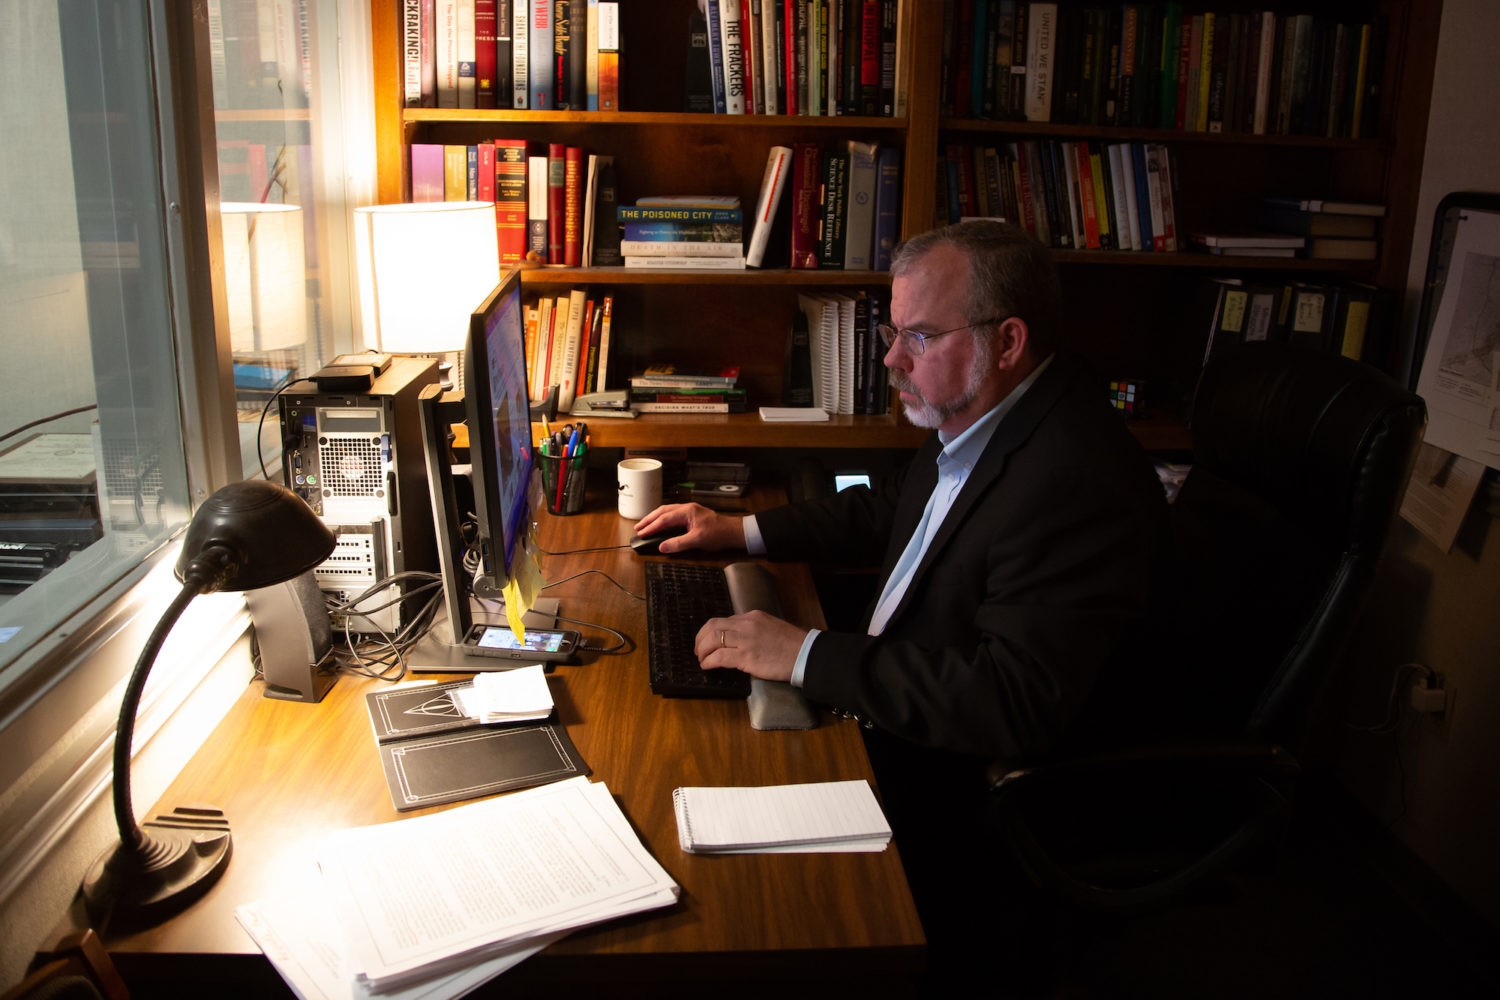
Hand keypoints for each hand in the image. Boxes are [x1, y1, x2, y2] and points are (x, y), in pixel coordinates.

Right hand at [634, 503, 745, 554]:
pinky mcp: (693, 516)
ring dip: (655, 518)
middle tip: (638, 528)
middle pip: (663, 511)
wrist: (734, 532)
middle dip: (649, 519)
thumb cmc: (720, 533)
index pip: (664, 519)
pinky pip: (673, 515)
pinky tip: (661, 524)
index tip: (642, 533)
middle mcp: (687, 508)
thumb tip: (662, 547)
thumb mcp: (697, 540)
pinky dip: (664, 519)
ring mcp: (690, 511)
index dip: (651, 527)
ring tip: (645, 525)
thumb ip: (678, 543)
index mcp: (687, 511)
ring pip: (667, 512)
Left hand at [693, 610, 807, 682]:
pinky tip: (707, 666)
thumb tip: (738, 638)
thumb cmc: (791, 645)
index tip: (705, 640)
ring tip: (701, 659)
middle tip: (698, 650)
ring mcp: (745, 640)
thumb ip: (753, 629)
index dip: (709, 631)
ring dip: (702, 650)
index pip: (723, 620)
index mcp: (752, 616)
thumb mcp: (770, 627)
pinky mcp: (746, 657)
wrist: (805, 654)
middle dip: (700, 638)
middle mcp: (746, 625)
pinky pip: (719, 657)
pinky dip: (708, 661)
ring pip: (712, 640)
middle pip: (712, 626)